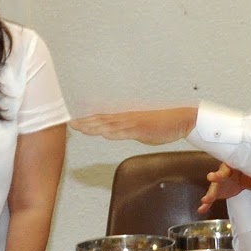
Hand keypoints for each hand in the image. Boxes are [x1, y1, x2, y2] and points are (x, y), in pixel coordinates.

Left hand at [70, 107, 198, 144]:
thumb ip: (123, 130)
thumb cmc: (160, 125)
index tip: (72, 122)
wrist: (181, 120)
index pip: (102, 118)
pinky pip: (126, 131)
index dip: (86, 120)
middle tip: (69, 123)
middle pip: (101, 120)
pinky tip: (104, 133)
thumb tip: (109, 132)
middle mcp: (127, 118)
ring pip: (110, 124)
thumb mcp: (138, 128)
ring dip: (94, 125)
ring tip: (80, 127)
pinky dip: (114, 132)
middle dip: (85, 122)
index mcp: (125, 118)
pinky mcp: (143, 129)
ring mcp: (134, 123)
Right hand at [199, 164, 250, 207]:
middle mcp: (223, 173)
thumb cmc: (245, 174)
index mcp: (233, 166)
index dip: (229, 166)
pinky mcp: (217, 192)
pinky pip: (210, 198)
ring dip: (209, 193)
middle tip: (211, 177)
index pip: (230, 165)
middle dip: (216, 176)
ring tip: (205, 200)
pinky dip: (206, 204)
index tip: (225, 169)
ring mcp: (219, 183)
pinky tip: (201, 209)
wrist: (241, 178)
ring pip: (213, 187)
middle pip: (219, 174)